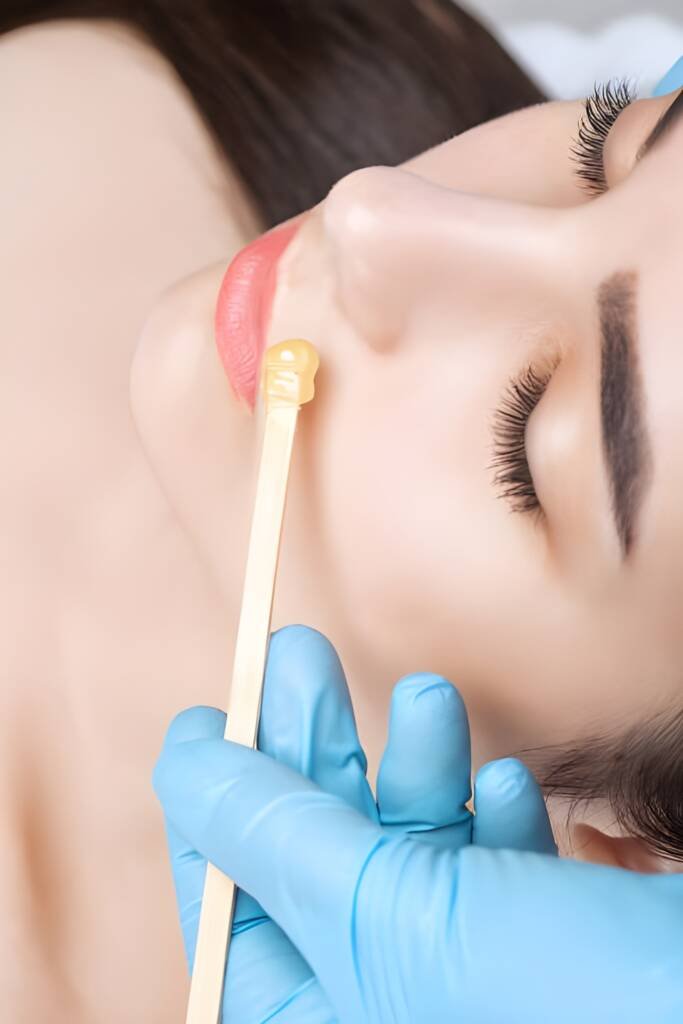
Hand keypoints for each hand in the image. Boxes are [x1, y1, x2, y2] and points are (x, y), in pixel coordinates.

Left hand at [153, 624, 554, 1021]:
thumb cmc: (576, 1001)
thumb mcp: (394, 915)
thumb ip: (281, 840)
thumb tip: (186, 764)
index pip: (236, 926)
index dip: (213, 817)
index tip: (205, 720)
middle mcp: (397, 1012)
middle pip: (321, 865)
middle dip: (315, 755)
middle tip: (300, 654)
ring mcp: (472, 978)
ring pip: (408, 848)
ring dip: (416, 764)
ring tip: (436, 698)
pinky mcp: (542, 940)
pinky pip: (488, 863)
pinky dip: (489, 810)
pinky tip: (505, 782)